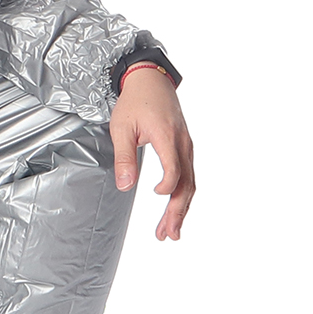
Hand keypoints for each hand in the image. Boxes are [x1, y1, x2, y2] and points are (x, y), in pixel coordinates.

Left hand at [109, 66, 194, 241]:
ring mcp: (186, 146)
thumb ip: (124, 157)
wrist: (150, 79)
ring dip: (182, 208)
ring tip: (171, 231)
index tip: (155, 194)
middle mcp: (182, 143)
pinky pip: (189, 175)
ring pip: (190, 183)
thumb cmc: (135, 101)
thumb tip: (125, 186)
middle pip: (187, 184)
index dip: (167, 186)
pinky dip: (184, 195)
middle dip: (178, 211)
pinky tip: (175, 209)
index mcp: (167, 136)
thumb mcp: (122, 127)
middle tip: (168, 234)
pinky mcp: (185, 147)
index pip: (175, 169)